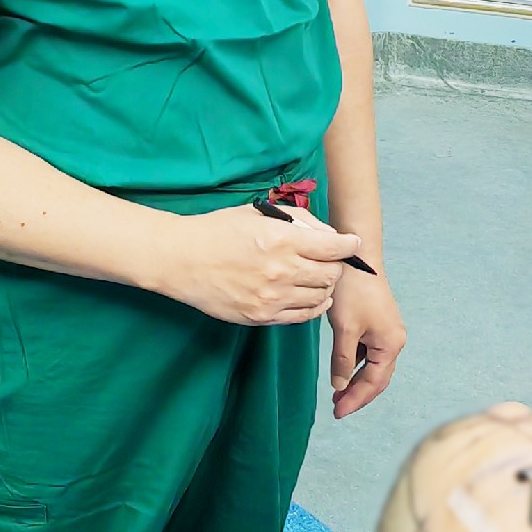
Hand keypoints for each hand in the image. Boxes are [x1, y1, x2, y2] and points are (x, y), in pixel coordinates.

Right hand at [162, 204, 364, 325]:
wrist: (180, 259)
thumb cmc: (217, 230)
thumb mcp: (256, 214)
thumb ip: (295, 221)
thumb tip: (328, 236)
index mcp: (280, 239)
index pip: (333, 246)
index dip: (348, 244)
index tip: (352, 243)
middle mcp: (281, 270)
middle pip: (331, 274)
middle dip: (334, 265)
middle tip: (327, 260)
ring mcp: (272, 297)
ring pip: (321, 297)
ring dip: (323, 287)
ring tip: (313, 278)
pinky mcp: (262, 317)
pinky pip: (303, 316)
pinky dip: (312, 306)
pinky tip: (306, 295)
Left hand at [329, 271, 405, 417]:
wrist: (356, 256)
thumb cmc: (351, 291)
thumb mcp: (344, 329)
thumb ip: (342, 360)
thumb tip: (340, 387)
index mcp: (390, 345)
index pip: (373, 383)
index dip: (356, 400)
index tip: (338, 413)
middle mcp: (394, 340)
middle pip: (377, 377)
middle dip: (358, 394)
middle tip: (337, 408)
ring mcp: (387, 331)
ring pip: (372, 365)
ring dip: (356, 380)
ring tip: (337, 394)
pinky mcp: (378, 322)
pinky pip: (368, 352)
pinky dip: (356, 363)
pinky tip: (342, 369)